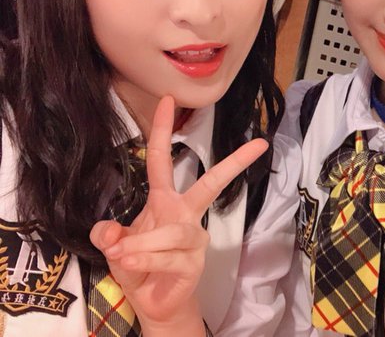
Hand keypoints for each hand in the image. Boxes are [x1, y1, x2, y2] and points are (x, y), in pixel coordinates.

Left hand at [90, 95, 267, 332]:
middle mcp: (184, 214)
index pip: (162, 159)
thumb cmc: (137, 265)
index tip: (168, 100)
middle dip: (234, 164)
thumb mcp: (115, 246)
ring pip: (172, 232)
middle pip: (211, 184)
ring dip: (142, 244)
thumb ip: (108, 234)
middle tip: (259, 145)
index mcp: (164, 200)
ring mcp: (194, 237)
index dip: (162, 129)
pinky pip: (170, 256)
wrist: (153, 302)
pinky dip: (145, 259)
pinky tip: (130, 263)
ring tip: (121, 255)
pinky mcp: (195, 262)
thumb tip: (108, 231)